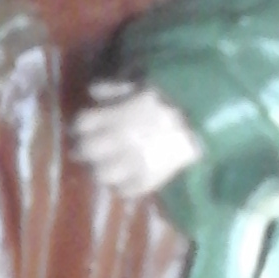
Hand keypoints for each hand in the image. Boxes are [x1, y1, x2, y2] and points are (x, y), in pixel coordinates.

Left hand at [69, 79, 201, 199]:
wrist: (200, 121)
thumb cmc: (170, 99)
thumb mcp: (140, 86)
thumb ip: (114, 89)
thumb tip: (92, 92)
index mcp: (116, 117)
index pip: (83, 123)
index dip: (78, 125)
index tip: (80, 128)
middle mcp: (119, 142)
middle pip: (86, 150)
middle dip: (81, 149)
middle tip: (81, 150)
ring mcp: (133, 164)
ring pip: (101, 174)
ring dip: (97, 170)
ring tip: (101, 168)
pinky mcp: (148, 180)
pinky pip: (125, 191)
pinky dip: (120, 187)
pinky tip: (121, 182)